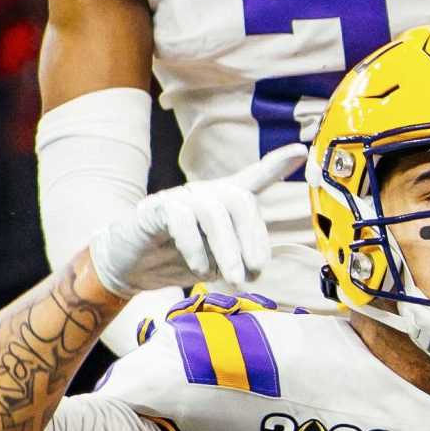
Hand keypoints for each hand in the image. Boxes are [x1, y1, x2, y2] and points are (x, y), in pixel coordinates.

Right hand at [89, 145, 304, 296]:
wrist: (128, 265)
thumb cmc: (175, 259)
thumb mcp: (214, 261)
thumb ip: (237, 260)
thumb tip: (257, 268)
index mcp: (223, 204)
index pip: (253, 180)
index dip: (276, 164)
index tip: (301, 150)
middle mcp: (205, 194)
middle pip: (239, 200)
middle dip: (253, 238)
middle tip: (256, 273)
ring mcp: (180, 197)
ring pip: (213, 211)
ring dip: (228, 250)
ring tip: (233, 279)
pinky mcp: (156, 207)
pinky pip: (182, 218)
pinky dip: (195, 247)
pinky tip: (199, 269)